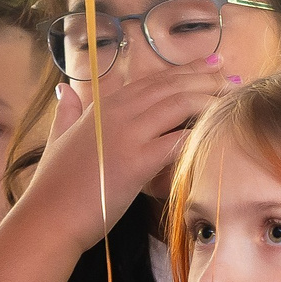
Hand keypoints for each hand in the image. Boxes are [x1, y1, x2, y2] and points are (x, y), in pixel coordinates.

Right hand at [22, 58, 236, 251]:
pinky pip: (179, 140)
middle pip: (170, 87)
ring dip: (210, 99)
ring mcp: (126, 134)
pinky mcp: (136, 161)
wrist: (47, 217)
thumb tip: (64, 89)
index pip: (152, 81)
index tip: (212, 64)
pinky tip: (220, 133)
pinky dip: (202, 134)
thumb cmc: (55, 186)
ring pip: (178, 105)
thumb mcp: (58, 139)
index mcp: (101, 107)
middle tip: (233, 76)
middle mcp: (116, 113)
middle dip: (205, 78)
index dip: (185, 71)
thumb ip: (67, 112)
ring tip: (233, 99)